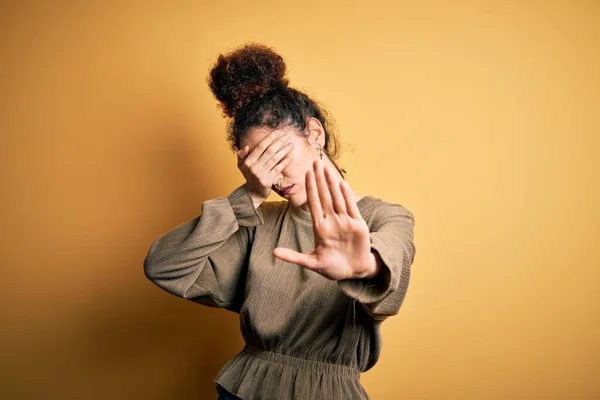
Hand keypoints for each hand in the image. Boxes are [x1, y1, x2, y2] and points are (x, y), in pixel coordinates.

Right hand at [237, 129, 293, 205]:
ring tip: (291, 144)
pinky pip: (278, 169)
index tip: (277, 132)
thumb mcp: (241, 166)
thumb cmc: (249, 176)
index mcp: (248, 161)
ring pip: (275, 159)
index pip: (260, 147)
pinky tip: (289, 156)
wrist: (252, 193)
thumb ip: (241, 155)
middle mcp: (254, 167)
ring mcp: (261, 174)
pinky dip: (284, 162)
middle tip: (287, 136)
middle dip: (279, 142)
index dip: (269, 138)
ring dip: (284, 150)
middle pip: (269, 151)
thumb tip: (246, 146)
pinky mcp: (268, 180)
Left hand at [273, 161, 380, 280]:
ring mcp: (345, 222)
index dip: (310, 188)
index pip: (314, 203)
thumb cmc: (332, 267)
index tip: (306, 174)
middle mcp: (332, 221)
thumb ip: (294, 257)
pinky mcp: (358, 225)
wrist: (354, 272)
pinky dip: (347, 196)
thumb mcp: (312, 263)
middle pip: (325, 196)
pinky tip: (342, 184)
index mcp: (320, 228)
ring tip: (327, 168)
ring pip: (337, 198)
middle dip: (320, 179)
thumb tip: (274, 252)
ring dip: (332, 183)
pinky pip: (352, 207)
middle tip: (315, 162)